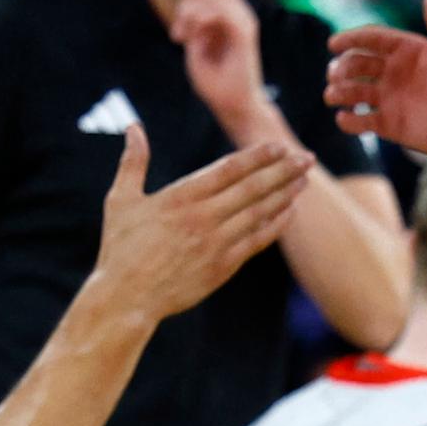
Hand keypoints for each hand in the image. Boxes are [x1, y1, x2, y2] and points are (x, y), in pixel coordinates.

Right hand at [84, 123, 311, 321]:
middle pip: (252, 188)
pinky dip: (275, 224)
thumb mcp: (120, 200)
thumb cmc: (121, 248)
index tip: (278, 146)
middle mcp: (203, 218)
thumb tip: (134, 126)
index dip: (257, 156)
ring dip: (285, 194)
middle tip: (306, 158)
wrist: (127, 298)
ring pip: (259, 213)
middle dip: (283, 171)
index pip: (229, 169)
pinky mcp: (222, 266)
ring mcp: (216, 243)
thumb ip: (133, 161)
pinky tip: (290, 212)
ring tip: (304, 180)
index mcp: (180, 197)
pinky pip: (256, 241)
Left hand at [171, 0, 272, 134]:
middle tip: (181, 18)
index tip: (178, 16)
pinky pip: (221, 10)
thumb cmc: (216, 79)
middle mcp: (238, 11)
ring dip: (190, 9)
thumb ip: (192, 19)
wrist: (233, 105)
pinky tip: (191, 38)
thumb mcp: (196, 43)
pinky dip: (199, 18)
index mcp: (228, 11)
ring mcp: (243, 20)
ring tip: (182, 34)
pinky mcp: (244, 34)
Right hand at [325, 0, 426, 154]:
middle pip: (357, 64)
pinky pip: (361, 122)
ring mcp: (389, 98)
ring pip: (354, 92)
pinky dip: (349, 121)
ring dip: (339, 92)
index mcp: (406, 50)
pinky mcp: (389, 124)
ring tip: (332, 95)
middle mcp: (393, 72)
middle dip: (342, 67)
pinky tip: (345, 119)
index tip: (334, 43)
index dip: (351, 39)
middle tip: (336, 74)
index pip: (372, 39)